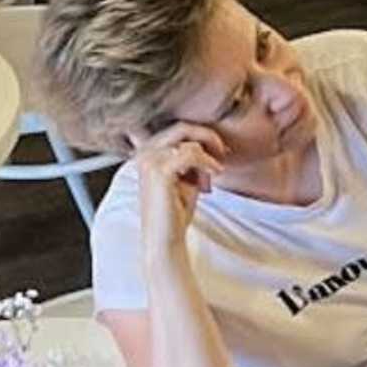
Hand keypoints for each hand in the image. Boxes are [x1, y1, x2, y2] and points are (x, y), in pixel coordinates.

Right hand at [130, 122, 227, 245]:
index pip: (176, 129)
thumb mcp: (185, 178)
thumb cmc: (174, 212)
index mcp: (145, 152)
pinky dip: (207, 162)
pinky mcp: (159, 171)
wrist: (165, 239)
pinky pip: (192, 153)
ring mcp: (149, 160)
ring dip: (208, 155)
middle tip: (223, 151)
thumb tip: (208, 143)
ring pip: (189, 140)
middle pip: (182, 127)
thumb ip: (190, 159)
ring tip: (213, 173)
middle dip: (207, 136)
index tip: (218, 147)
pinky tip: (214, 172)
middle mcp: (143, 153)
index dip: (200, 133)